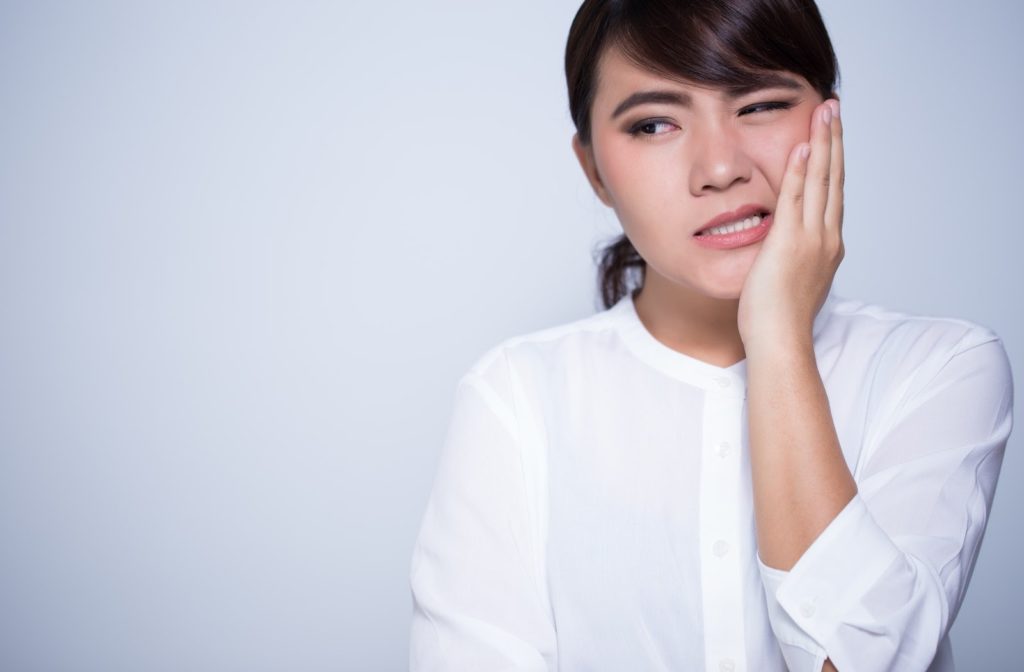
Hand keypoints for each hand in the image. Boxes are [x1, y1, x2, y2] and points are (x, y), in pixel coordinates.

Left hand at [737, 98, 844, 352]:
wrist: (781, 342)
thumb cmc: (778, 323)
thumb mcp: (790, 282)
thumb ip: (789, 259)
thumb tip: (781, 250)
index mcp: (827, 246)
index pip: (831, 193)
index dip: (832, 161)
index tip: (831, 135)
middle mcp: (826, 237)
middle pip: (833, 178)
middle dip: (834, 140)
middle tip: (835, 107)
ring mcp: (811, 239)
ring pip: (820, 180)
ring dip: (823, 142)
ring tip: (825, 111)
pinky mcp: (790, 242)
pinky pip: (796, 197)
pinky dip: (800, 169)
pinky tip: (802, 144)